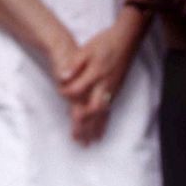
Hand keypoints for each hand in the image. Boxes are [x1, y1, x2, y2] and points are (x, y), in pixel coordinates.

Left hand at [59, 23, 135, 142]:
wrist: (126, 41)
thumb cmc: (105, 43)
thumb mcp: (86, 49)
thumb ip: (74, 64)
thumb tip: (62, 77)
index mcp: (95, 75)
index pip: (77, 90)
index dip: (67, 93)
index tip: (59, 93)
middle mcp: (104, 87)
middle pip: (91, 111)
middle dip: (83, 126)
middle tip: (76, 140)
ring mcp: (110, 92)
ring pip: (101, 115)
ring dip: (94, 130)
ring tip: (88, 144)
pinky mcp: (115, 93)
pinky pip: (108, 112)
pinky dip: (103, 124)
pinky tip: (100, 133)